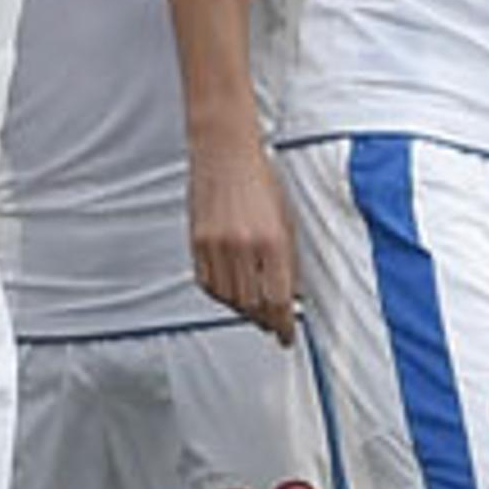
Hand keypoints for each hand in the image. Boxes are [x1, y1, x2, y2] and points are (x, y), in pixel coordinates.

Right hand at [188, 133, 297, 342]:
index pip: (278, 299)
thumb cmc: (259, 179)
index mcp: (273, 240)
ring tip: (253, 310)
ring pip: (229, 298)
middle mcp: (244, 246)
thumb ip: (288, 259)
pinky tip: (230, 293)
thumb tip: (290, 294)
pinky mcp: (198, 243)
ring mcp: (217, 246)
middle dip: (264, 320)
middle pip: (252, 305)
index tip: (286, 336)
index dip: (283, 325)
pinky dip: (220, 295)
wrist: (225, 152)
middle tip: (272, 326)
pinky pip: (207, 284)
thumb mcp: (286, 219)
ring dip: (243, 310)